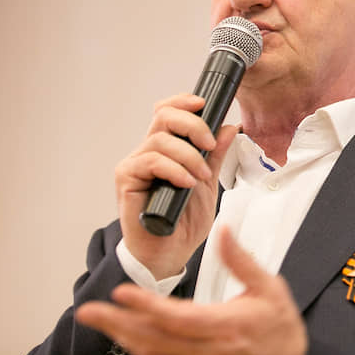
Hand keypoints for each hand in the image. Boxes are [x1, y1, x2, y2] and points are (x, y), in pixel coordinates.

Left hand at [76, 226, 307, 354]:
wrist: (289, 354)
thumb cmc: (278, 322)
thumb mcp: (268, 285)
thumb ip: (241, 260)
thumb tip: (223, 230)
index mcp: (228, 325)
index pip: (180, 318)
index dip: (148, 307)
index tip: (123, 292)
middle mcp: (210, 349)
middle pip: (155, 339)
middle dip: (119, 324)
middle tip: (89, 310)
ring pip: (153, 353)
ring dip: (123, 336)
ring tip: (99, 318)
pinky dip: (139, 348)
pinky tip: (124, 334)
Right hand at [115, 93, 238, 278]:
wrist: (169, 253)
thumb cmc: (184, 220)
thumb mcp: (208, 183)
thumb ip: (214, 156)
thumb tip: (228, 127)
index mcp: (167, 149)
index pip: (168, 112)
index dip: (183, 102)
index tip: (203, 103)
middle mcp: (148, 152)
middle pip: (163, 117)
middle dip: (192, 124)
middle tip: (209, 143)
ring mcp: (135, 165)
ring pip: (159, 140)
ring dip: (187, 155)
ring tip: (201, 176)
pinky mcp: (126, 180)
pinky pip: (149, 161)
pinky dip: (173, 169)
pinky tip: (186, 182)